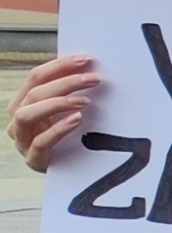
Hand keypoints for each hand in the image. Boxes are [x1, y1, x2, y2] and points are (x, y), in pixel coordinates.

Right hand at [10, 52, 99, 171]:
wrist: (66, 173)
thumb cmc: (67, 137)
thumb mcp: (64, 112)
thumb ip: (67, 93)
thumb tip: (88, 68)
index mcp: (22, 103)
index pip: (35, 78)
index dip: (59, 66)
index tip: (86, 59)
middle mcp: (18, 120)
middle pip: (34, 94)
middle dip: (65, 83)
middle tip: (93, 79)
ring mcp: (22, 141)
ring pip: (27, 115)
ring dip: (57, 103)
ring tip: (85, 101)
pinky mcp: (33, 159)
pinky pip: (41, 142)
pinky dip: (59, 128)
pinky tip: (77, 119)